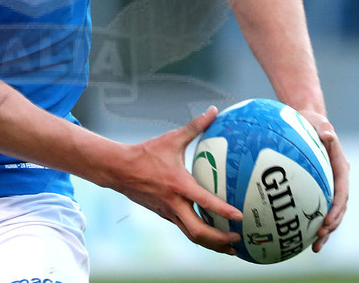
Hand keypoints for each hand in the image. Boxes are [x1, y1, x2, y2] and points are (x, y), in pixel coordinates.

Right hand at [117, 106, 241, 254]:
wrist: (119, 169)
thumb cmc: (146, 153)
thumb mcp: (172, 139)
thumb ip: (195, 126)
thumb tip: (212, 111)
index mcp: (178, 185)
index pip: (205, 202)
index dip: (223, 210)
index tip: (240, 217)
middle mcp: (174, 203)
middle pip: (199, 232)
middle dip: (220, 240)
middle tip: (238, 239)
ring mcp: (168, 212)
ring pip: (192, 236)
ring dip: (212, 244)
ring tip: (229, 247)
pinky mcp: (164, 215)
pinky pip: (184, 229)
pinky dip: (199, 236)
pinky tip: (210, 234)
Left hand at [299, 109, 348, 251]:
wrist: (306, 121)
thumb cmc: (311, 121)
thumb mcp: (318, 121)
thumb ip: (323, 128)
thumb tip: (329, 134)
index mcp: (340, 166)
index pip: (342, 191)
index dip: (337, 207)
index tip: (328, 220)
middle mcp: (337, 178)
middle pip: (339, 207)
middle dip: (332, 224)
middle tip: (320, 236)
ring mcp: (328, 184)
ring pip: (330, 212)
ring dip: (325, 230)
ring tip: (315, 247)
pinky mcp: (316, 187)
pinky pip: (316, 207)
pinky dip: (312, 222)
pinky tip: (301, 236)